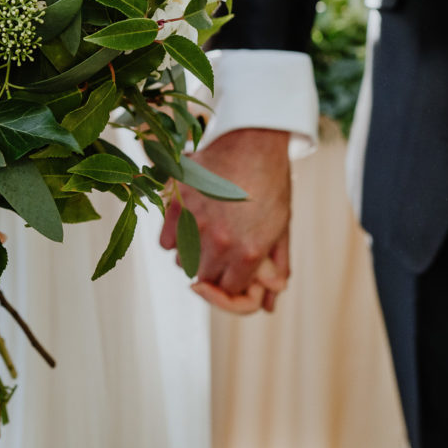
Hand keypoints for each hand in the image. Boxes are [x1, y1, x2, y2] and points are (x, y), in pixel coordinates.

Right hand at [161, 128, 291, 313]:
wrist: (253, 142)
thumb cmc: (271, 185)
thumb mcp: (281, 228)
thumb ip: (277, 268)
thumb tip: (270, 306)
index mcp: (248, 253)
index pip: (231, 291)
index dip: (234, 282)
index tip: (234, 270)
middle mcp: (219, 243)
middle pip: (205, 278)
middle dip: (215, 269)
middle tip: (222, 249)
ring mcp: (194, 223)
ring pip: (182, 262)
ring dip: (193, 254)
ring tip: (207, 232)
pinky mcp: (176, 204)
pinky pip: (165, 242)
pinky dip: (174, 238)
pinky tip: (190, 221)